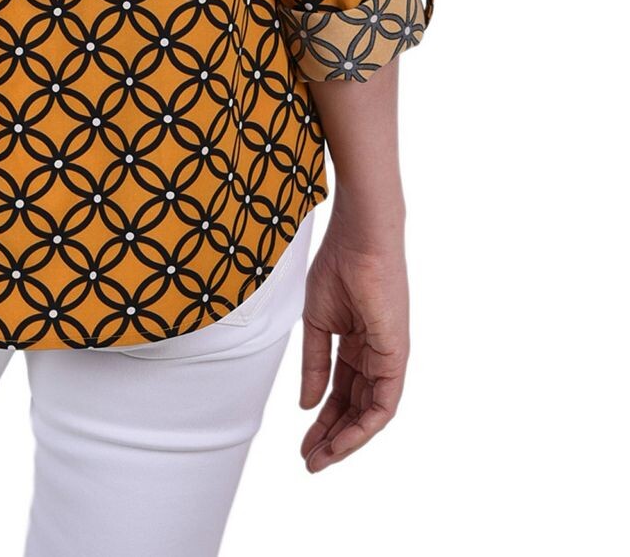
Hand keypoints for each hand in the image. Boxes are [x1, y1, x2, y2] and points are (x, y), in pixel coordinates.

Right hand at [298, 199, 409, 471]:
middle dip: (332, 437)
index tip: (303, 441)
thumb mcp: (316, 323)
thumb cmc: (338, 267)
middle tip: (310, 460)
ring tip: (321, 458)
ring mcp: (388, 358)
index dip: (322, 419)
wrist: (357, 238)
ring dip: (346, 440)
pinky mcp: (396, 356)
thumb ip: (315, 365)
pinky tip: (342, 439)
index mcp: (358, 345)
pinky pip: (384, 403)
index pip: (341, 393)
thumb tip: (307, 403)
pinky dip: (364, 425)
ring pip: (371, 413)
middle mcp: (376, 356)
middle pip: (355, 409)